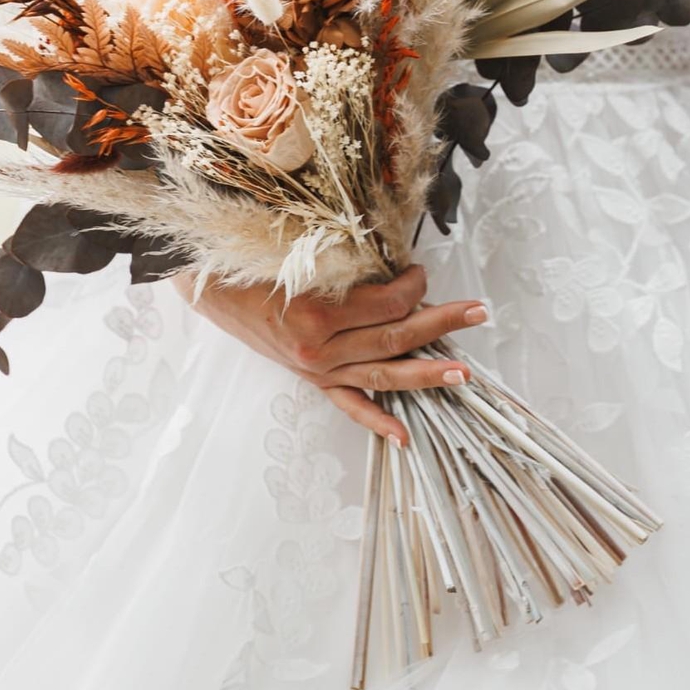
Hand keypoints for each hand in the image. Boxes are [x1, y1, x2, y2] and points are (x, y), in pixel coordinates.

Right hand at [177, 264, 485, 443]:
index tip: (423, 272)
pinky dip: (376, 420)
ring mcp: (316, 369)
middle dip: (441, 325)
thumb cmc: (256, 262)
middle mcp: (320, 349)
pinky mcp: (311, 379)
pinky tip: (404, 435)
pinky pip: (348, 403)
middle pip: (395, 337)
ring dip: (426, 373)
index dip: (414, 287)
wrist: (212, 287)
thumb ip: (349, 265)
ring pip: (382, 375)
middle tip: (478, 312)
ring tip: (463, 374)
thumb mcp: (302, 254)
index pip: (387, 303)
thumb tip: (398, 273)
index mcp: (317, 312)